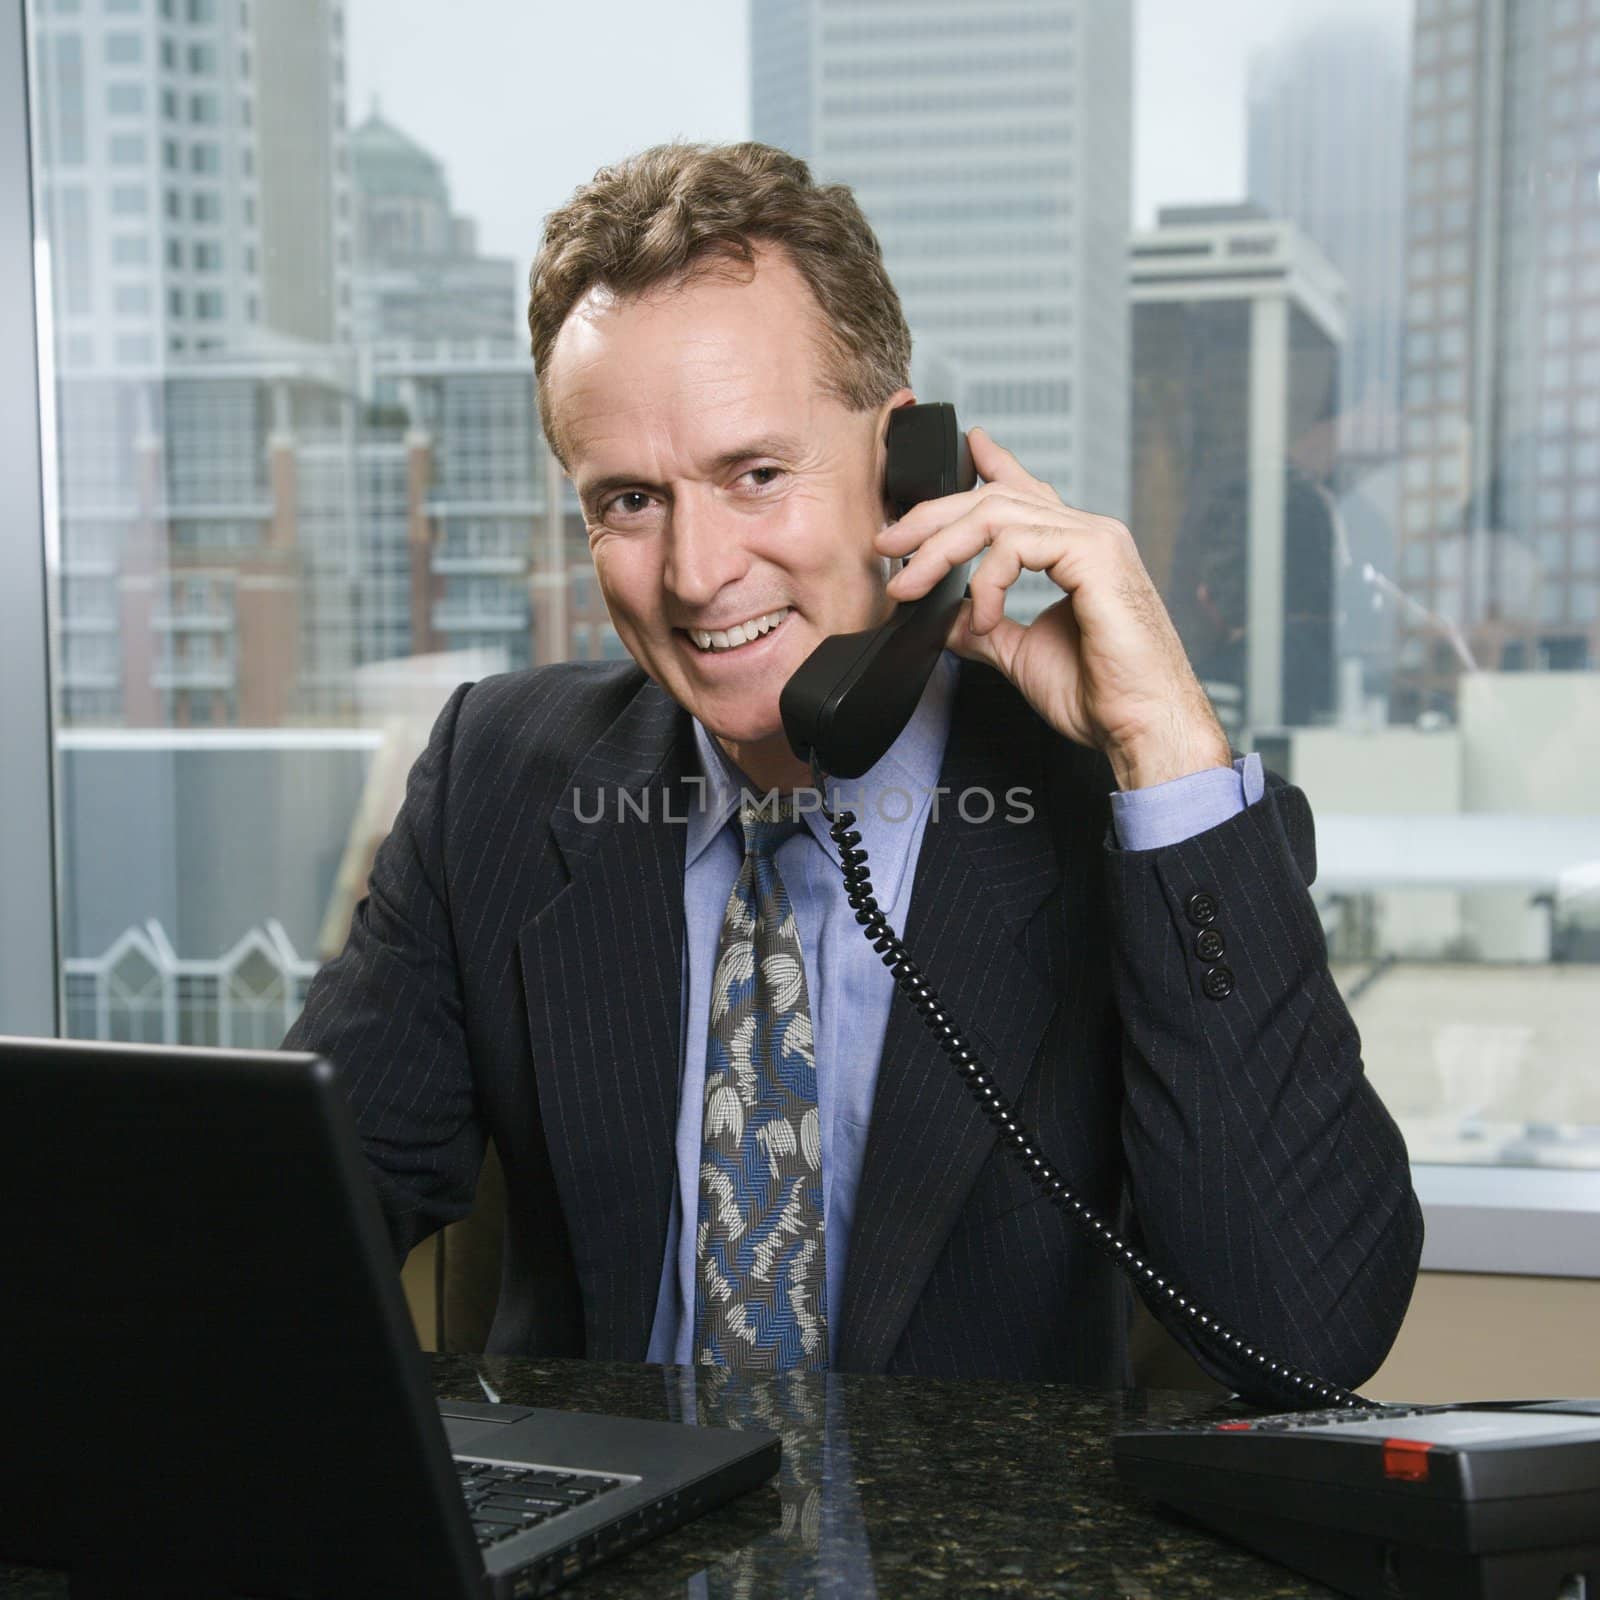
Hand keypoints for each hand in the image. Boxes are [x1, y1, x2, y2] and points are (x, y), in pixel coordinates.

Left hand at [876, 427, 1231, 790]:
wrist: (1142, 725)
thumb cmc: (1101, 695)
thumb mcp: (1022, 654)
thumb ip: (985, 627)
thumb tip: (945, 619)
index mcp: (1076, 550)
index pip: (1026, 493)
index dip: (993, 464)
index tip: (966, 448)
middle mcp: (1088, 534)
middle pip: (995, 496)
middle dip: (932, 517)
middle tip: (889, 544)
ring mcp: (1094, 538)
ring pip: (996, 512)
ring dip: (940, 549)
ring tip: (911, 586)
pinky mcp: (1095, 555)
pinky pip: (1017, 544)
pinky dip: (987, 581)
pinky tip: (985, 617)